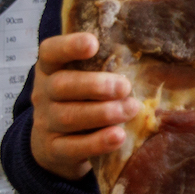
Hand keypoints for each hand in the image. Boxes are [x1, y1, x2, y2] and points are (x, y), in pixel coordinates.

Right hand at [30, 32, 136, 179]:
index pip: (50, 52)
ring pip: (68, 116)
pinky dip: (97, 142)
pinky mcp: (53, 150)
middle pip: (61, 85)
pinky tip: (118, 136)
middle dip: (96, 85)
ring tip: (131, 109)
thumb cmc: (83, 101)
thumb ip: (108, 65)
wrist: (57, 147)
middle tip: (125, 87)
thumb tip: (150, 53)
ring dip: (103, 113)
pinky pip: (72, 147)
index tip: (93, 44)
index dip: (68, 46)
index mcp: (52, 69)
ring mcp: (46, 123)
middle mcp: (44, 94)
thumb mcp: (88, 79)